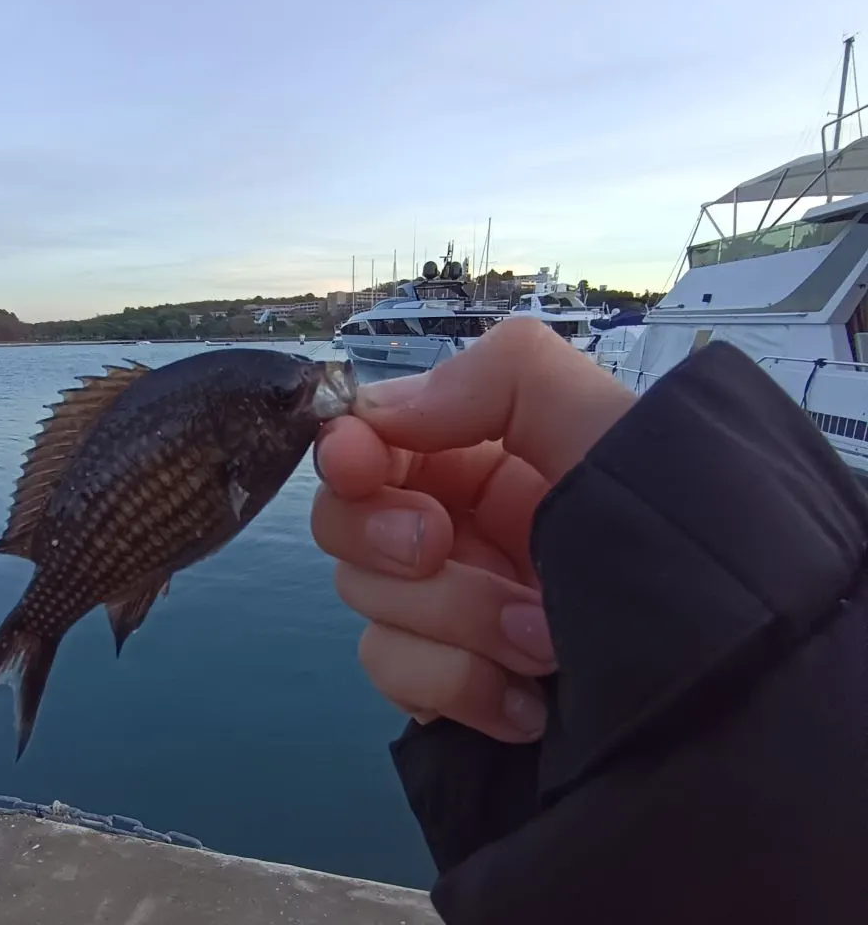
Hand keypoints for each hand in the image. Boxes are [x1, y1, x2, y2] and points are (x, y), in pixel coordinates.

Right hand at [313, 318, 634, 742]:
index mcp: (476, 453)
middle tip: (440, 546)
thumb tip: (380, 415)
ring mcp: (448, 610)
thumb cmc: (670, 525)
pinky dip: (456, 687)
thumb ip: (497, 376)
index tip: (360, 469)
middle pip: (345, 524)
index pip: (369, 440)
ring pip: (370, 605)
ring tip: (544, 641)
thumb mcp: (601, 418)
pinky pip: (397, 676)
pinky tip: (526, 701)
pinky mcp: (452, 681)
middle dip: (391, 539)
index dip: (348, 452)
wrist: (731, 672)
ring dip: (454, 622)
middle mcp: (453, 526)